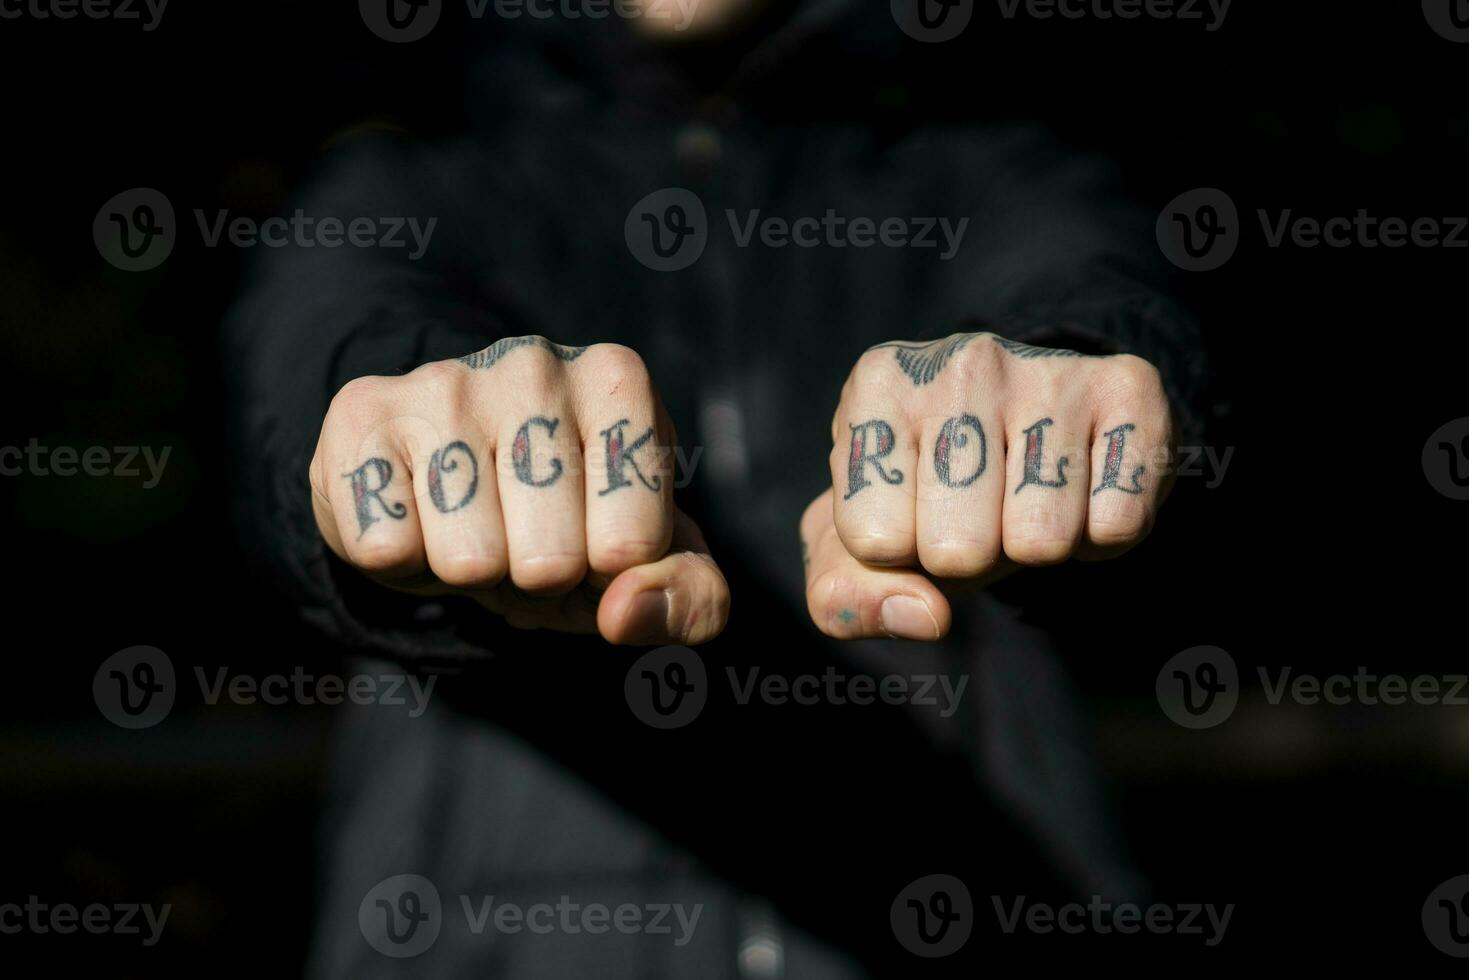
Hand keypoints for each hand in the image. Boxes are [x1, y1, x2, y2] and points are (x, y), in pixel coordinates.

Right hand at [309, 336, 728, 645]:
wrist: (448, 484)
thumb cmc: (569, 521)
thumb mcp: (652, 564)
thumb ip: (690, 598)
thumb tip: (626, 613)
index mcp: (619, 383)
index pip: (631, 546)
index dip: (606, 573)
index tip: (595, 537)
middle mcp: (535, 363)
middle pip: (550, 559)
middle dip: (537, 578)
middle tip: (524, 537)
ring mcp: (443, 381)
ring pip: (470, 559)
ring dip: (470, 572)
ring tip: (474, 526)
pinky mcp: (362, 415)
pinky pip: (387, 549)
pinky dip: (403, 561)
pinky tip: (415, 513)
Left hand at [801, 332, 1173, 640]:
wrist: (1028, 427)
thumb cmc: (925, 491)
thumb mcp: (853, 542)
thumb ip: (845, 594)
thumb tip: (924, 617)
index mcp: (879, 384)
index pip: (876, 540)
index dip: (900, 555)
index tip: (911, 512)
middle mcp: (964, 361)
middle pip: (959, 549)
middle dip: (969, 558)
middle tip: (976, 512)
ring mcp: (1050, 369)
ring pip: (1041, 542)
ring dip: (1035, 547)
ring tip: (1025, 498)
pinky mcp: (1130, 389)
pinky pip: (1117, 525)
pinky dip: (1099, 538)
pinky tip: (1080, 492)